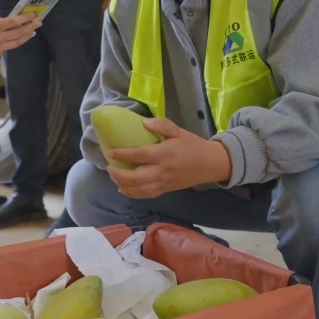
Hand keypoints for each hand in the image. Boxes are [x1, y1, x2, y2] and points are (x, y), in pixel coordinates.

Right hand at [0, 13, 39, 60]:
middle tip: (38, 24)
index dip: (26, 18)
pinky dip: (11, 43)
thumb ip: (0, 20)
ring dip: (25, 37)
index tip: (34, 15)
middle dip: (30, 27)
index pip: (15, 21)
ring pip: (16, 43)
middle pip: (19, 33)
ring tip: (31, 32)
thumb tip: (13, 22)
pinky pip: (6, 48)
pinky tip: (13, 39)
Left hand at [105, 118, 232, 198]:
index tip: (109, 151)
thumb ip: (161, 125)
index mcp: (164, 154)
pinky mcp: (166, 190)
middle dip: (118, 174)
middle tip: (109, 166)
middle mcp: (161, 171)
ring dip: (122, 184)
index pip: (138, 155)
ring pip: (138, 190)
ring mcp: (163, 183)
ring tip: (113, 176)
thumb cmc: (192, 145)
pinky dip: (132, 194)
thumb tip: (143, 122)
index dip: (121, 154)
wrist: (210, 164)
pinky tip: (123, 189)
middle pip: (134, 178)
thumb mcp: (178, 131)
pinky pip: (146, 195)